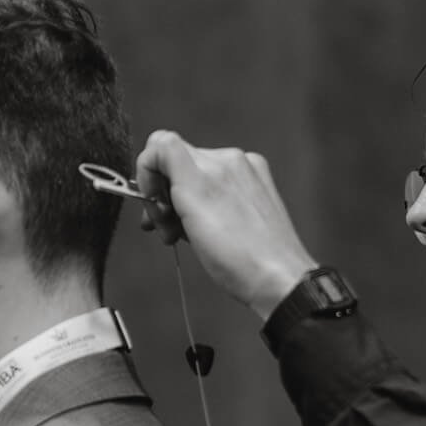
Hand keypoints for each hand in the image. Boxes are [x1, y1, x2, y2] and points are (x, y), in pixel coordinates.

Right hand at [133, 131, 318, 318]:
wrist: (279, 281)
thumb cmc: (238, 257)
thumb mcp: (192, 205)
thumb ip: (171, 164)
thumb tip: (154, 154)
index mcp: (212, 163)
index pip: (161, 144)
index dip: (146, 174)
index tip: (152, 202)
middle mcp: (230, 162)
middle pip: (176, 163)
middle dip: (163, 195)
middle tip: (165, 226)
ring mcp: (246, 175)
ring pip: (195, 178)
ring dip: (181, 203)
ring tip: (181, 234)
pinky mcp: (257, 190)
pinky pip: (218, 188)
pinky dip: (204, 206)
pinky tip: (205, 231)